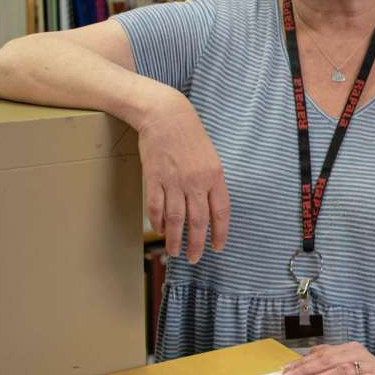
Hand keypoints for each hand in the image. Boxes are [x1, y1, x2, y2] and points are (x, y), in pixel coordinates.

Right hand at [137, 88, 229, 262]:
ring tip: (175, 252)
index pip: (220, 212)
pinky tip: (160, 231)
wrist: (167, 116)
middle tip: (194, 258)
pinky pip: (155, 207)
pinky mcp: (154, 178)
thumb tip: (211, 208)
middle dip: (196, 244)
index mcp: (215, 176)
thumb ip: (212, 182)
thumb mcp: (210, 158)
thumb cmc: (190, 136)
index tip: (217, 247)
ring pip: (175, 219)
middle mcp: (196, 181)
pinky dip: (157, 223)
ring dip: (175, 239)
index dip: (220, 233)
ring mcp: (174, 181)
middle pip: (198, 221)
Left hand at [280, 342, 374, 374]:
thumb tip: (306, 355)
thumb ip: (329, 359)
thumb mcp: (347, 367)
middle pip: (329, 360)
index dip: (302, 363)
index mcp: (350, 349)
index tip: (285, 372)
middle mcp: (360, 354)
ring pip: (342, 369)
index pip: (322, 354)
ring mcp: (371, 366)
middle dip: (307, 369)